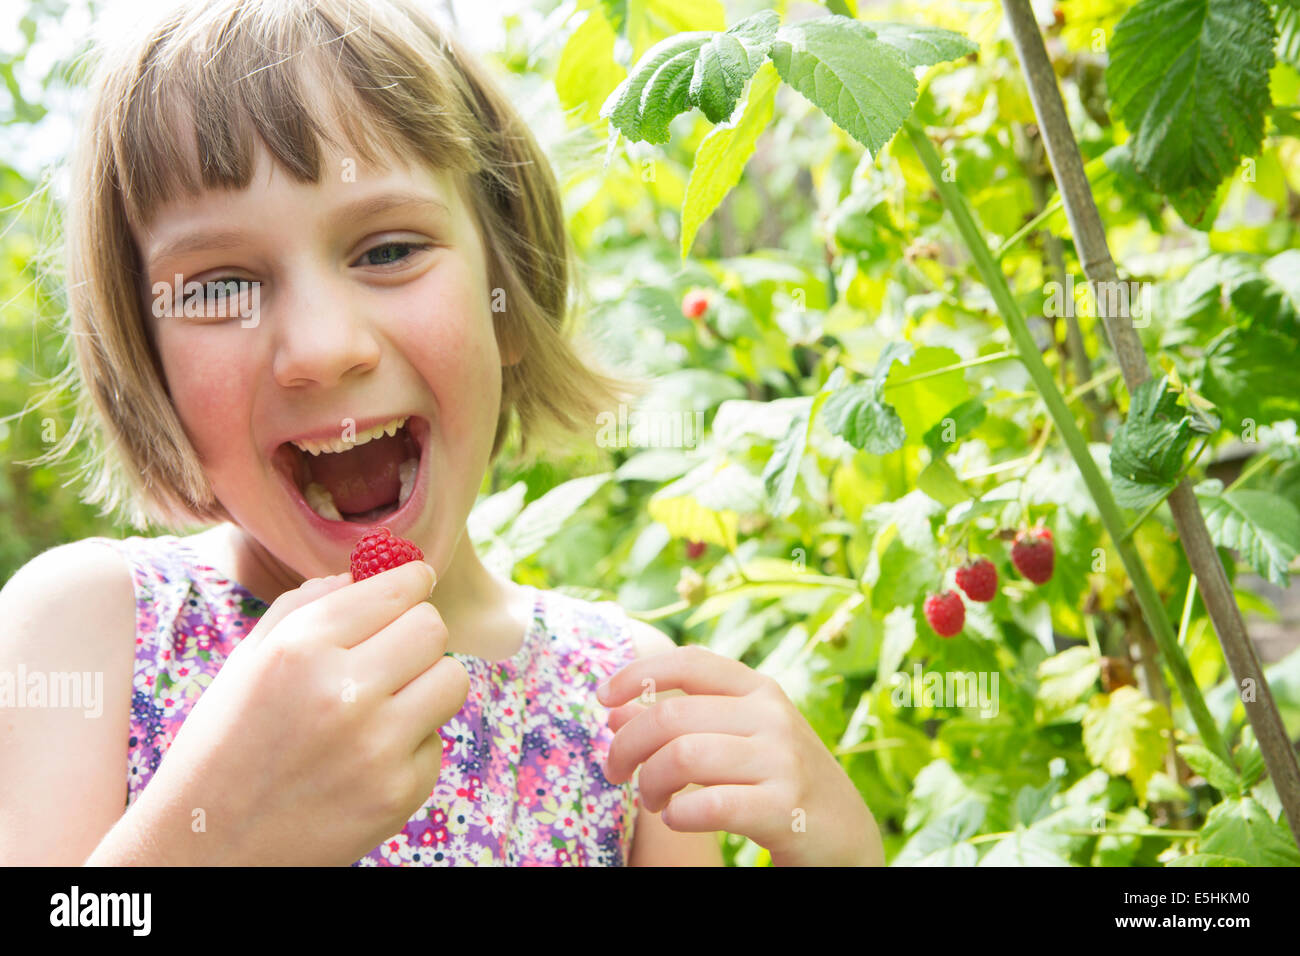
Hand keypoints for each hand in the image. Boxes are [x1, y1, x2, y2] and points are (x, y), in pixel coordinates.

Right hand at [133, 561, 469, 864]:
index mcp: (300, 649)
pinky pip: (436, 740)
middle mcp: (342, 692)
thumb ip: (313, 604)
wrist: (209, 848)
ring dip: (425, 684)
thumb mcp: (251, 659)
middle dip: (416, 634)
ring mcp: (377, 747)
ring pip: (452, 678)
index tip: (413, 586)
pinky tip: (364, 759)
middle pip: (432, 628)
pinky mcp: (399, 792)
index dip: (411, 583)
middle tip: (390, 654)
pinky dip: (410, 744)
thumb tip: (383, 569)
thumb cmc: (228, 743)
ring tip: (383, 704)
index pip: (399, 588)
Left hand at [598, 645, 881, 866]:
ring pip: (683, 756)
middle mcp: (772, 716)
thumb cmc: (778, 783)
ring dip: (651, 783)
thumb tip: (616, 710)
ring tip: (654, 802)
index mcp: (758, 690)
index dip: (638, 673)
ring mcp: (781, 760)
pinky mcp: (784, 807)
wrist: (845, 837)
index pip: (688, 662)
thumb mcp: (738, 738)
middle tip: (618, 773)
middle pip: (672, 715)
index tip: (602, 699)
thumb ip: (685, 720)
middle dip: (628, 746)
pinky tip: (678, 818)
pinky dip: (679, 813)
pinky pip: (709, 804)